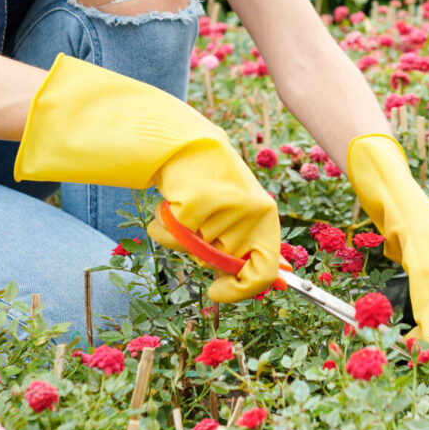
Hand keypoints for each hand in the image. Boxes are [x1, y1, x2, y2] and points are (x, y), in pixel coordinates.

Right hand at [14, 55, 278, 302]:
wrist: (184, 138)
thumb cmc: (207, 177)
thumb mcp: (233, 209)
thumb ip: (240, 241)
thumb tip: (243, 279)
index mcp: (264, 215)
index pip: (264, 271)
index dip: (242, 290)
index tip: (217, 291)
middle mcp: (252, 213)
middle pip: (223, 264)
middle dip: (201, 252)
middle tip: (193, 227)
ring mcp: (226, 209)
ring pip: (192, 251)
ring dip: (179, 235)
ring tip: (183, 203)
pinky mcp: (196, 204)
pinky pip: (172, 235)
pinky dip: (164, 223)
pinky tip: (171, 198)